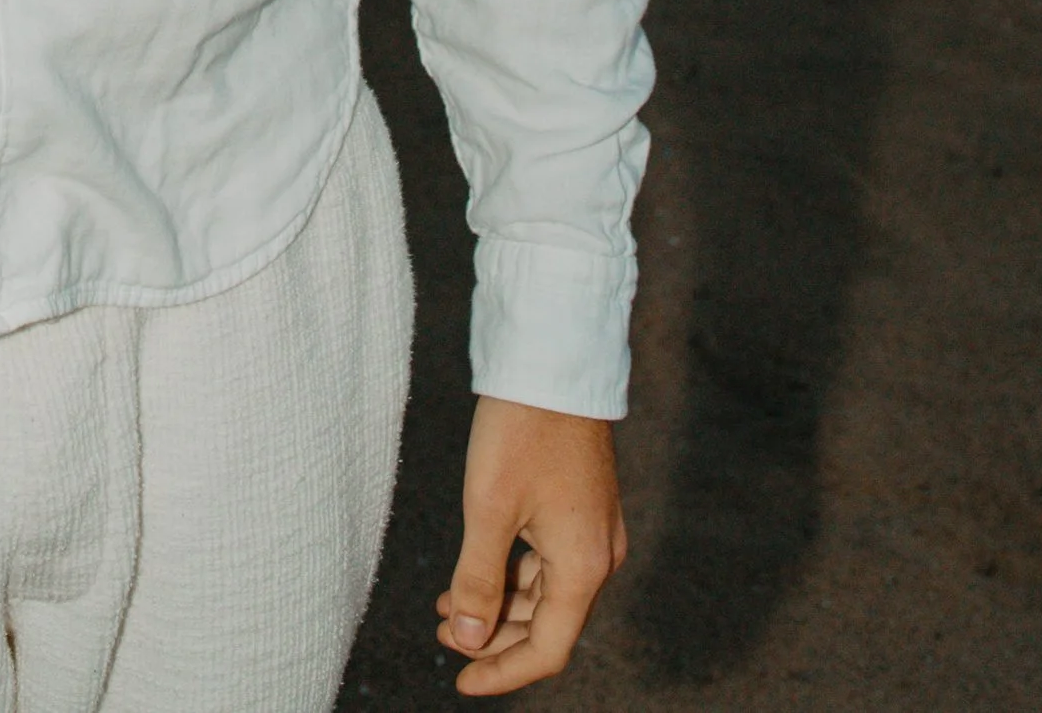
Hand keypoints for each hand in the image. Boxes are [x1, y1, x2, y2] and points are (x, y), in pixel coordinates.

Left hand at [436, 400, 625, 692]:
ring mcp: (594, 531)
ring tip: (448, 606)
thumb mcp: (488, 508)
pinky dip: (512, 574)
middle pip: (548, 625)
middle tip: (443, 635)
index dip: (502, 672)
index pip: (547, 650)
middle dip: (494, 638)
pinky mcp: (582, 507)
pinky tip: (476, 570)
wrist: (553, 360)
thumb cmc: (520, 430)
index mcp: (583, 567)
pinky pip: (549, 561)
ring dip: (500, 606)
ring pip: (547, 593)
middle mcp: (598, 556)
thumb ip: (478, 580)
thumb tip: (468, 639)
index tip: (460, 683)